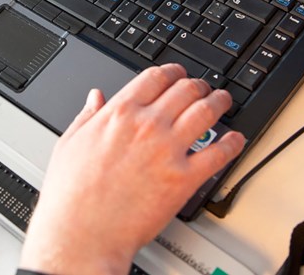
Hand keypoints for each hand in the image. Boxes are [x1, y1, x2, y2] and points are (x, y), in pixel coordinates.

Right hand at [20, 64, 245, 273]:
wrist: (82, 232)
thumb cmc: (71, 194)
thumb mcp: (69, 144)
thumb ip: (86, 116)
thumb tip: (95, 97)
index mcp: (119, 113)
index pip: (156, 77)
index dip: (172, 72)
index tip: (177, 75)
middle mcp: (147, 125)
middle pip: (186, 89)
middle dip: (199, 85)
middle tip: (203, 89)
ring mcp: (168, 150)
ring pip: (207, 112)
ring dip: (219, 102)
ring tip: (223, 102)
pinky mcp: (184, 179)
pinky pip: (219, 153)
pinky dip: (232, 143)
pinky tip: (234, 140)